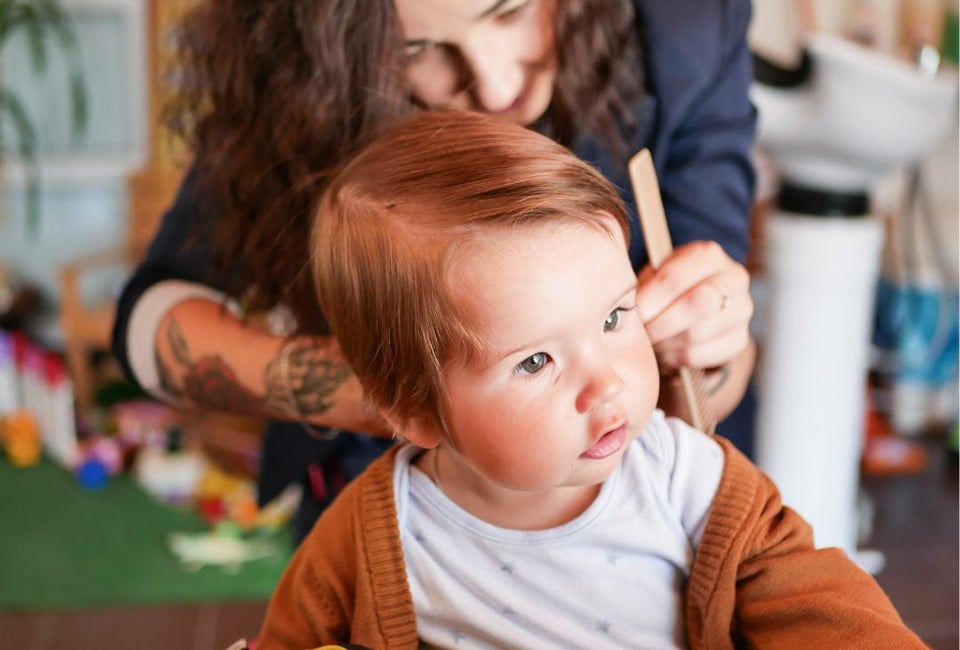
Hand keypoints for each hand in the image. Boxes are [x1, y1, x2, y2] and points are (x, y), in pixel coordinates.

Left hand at [636, 240, 752, 371]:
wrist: (699, 307)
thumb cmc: (669, 287)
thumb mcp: (657, 274)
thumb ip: (644, 283)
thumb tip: (620, 303)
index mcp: (709, 255)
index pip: (676, 276)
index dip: (649, 298)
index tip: (630, 312)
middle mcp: (733, 278)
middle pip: (697, 304)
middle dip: (660, 323)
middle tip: (640, 333)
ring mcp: (742, 310)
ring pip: (698, 333)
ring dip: (665, 343)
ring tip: (649, 343)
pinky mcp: (739, 340)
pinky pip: (703, 355)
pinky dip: (676, 357)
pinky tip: (664, 353)